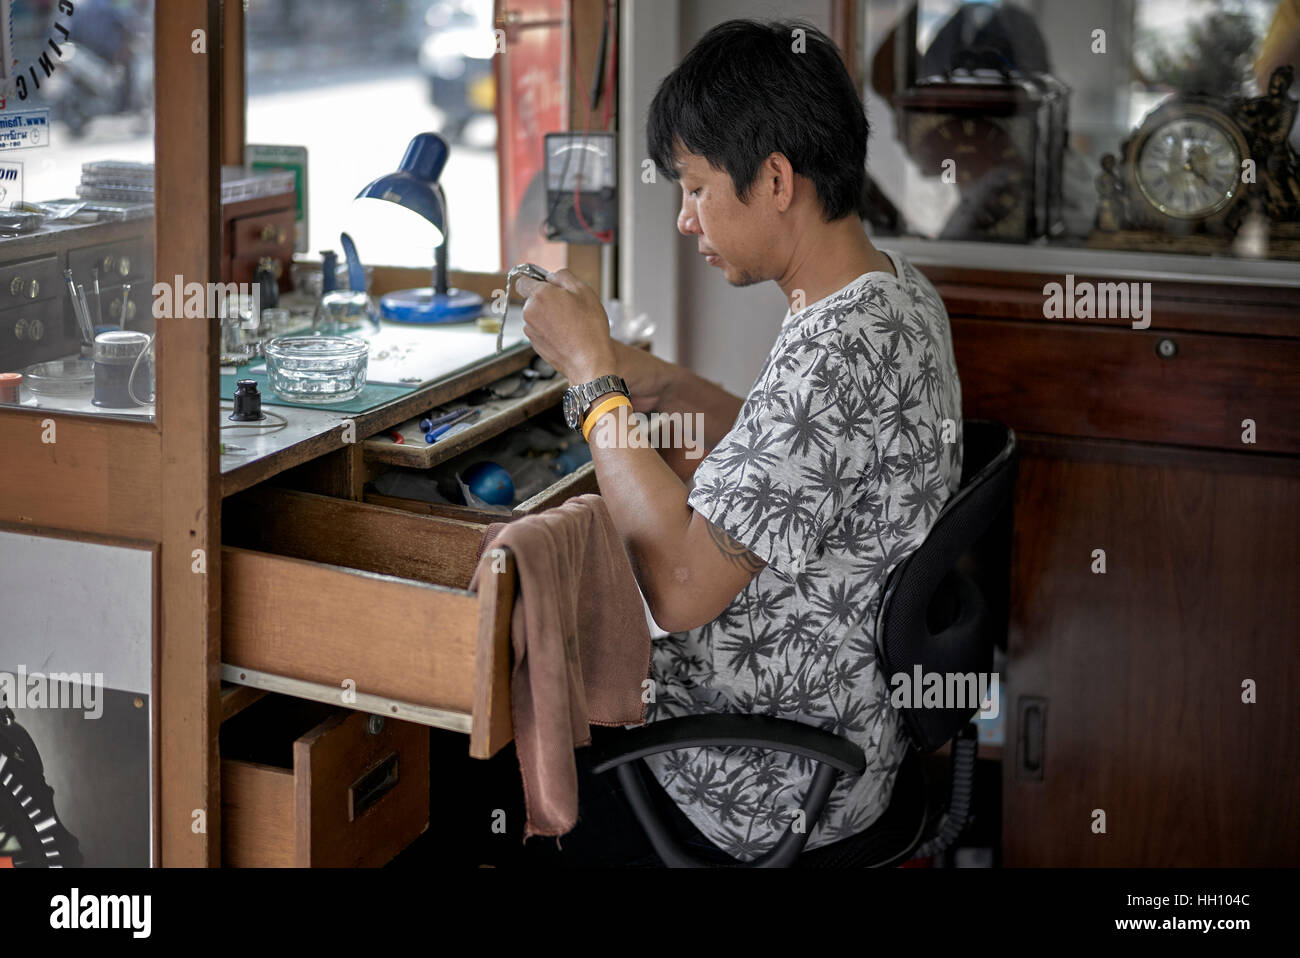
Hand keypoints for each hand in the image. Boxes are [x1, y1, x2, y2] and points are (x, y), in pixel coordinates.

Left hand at [515, 268, 615, 383]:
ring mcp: (531, 330)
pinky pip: (541, 331)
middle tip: (569, 306)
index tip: (547, 284)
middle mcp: (530, 312)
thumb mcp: (583, 291)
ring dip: (549, 316)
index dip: (535, 280)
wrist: (589, 361)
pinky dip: (550, 331)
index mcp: (539, 295)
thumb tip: (552, 276)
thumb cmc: (589, 328)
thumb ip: (563, 276)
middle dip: (547, 300)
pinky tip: (567, 335)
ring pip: (537, 316)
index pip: (523, 281)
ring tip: (571, 323)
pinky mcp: (535, 345)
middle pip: (533, 299)